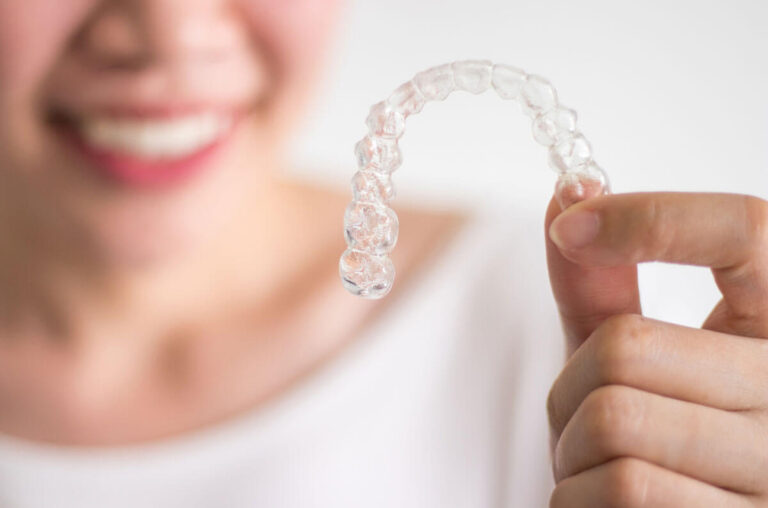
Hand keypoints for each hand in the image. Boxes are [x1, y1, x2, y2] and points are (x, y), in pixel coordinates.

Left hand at [545, 192, 767, 506]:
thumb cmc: (650, 435)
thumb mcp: (628, 354)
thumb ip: (601, 284)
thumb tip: (566, 194)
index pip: (746, 230)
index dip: (652, 216)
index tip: (574, 223)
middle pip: (628, 344)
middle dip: (570, 381)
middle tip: (581, 411)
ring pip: (614, 419)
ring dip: (570, 445)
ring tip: (594, 462)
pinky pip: (620, 489)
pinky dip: (576, 496)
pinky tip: (603, 504)